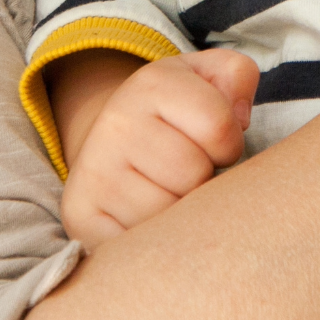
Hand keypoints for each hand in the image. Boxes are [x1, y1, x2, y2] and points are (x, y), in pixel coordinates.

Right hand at [55, 49, 258, 247]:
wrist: (109, 139)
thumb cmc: (174, 113)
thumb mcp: (209, 76)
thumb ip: (239, 76)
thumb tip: (238, 120)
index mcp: (152, 85)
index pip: (220, 128)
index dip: (229, 142)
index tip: (212, 142)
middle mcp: (115, 125)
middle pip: (194, 175)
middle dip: (203, 177)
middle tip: (187, 169)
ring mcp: (94, 173)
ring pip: (169, 213)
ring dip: (181, 210)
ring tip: (168, 188)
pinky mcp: (80, 216)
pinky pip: (139, 242)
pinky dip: (154, 237)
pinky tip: (147, 214)